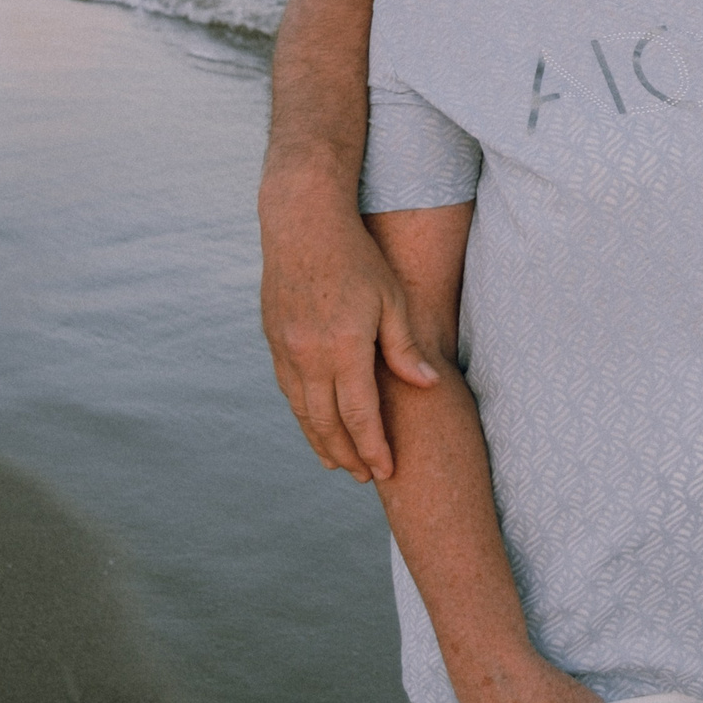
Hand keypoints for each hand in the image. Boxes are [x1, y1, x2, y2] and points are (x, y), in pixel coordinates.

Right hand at [259, 192, 436, 480]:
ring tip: (341, 463)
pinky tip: (316, 425)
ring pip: (303, 412)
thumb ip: (405, 347)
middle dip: (348, 455)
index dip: (373, 448)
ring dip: (321, 441)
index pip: (360, 415)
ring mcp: (286, 350)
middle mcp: (309, 355)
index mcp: (344, 347)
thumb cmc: (358, 257)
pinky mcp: (273, 341)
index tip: (386, 472)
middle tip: (366, 478)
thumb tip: (428, 386)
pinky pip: (289, 390)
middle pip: (327, 423)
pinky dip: (303, 415)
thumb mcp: (392, 298)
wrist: (302, 224)